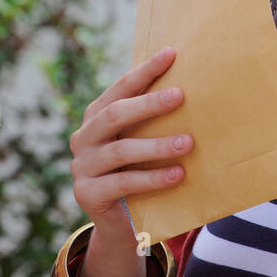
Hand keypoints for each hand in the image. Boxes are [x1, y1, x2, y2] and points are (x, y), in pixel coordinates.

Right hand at [68, 46, 193, 244]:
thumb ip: (152, 119)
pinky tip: (177, 174)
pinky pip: (123, 183)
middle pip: (116, 114)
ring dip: (157, 145)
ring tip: (188, 142)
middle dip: (149, 104)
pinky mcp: (87, 193)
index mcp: (96, 116)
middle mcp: (84, 137)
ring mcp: (82, 166)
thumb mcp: (141, 140)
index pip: (120, 88)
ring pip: (121, 150)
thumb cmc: (137, 170)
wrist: (120, 222)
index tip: (171, 54)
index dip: (145, 71)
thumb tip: (194, 84)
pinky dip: (152, 178)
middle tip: (181, 95)